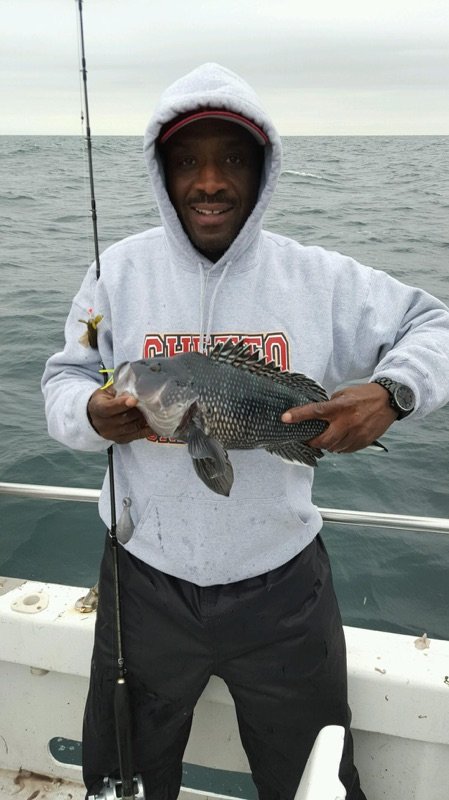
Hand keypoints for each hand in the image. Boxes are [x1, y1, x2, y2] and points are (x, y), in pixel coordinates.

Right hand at [87, 387, 153, 443]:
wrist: (95, 418)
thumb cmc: (104, 400)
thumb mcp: (106, 392)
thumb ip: (119, 390)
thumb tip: (136, 388)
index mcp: (97, 408)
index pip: (109, 408)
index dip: (122, 404)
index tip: (134, 400)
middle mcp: (103, 424)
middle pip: (124, 418)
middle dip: (138, 410)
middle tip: (150, 403)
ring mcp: (111, 434)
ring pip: (132, 427)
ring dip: (144, 419)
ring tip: (154, 411)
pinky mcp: (121, 440)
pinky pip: (137, 436)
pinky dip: (147, 430)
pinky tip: (155, 424)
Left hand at [281, 383, 397, 452]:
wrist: (389, 401)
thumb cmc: (364, 395)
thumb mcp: (344, 394)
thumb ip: (330, 405)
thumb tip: (316, 415)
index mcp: (341, 406)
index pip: (315, 412)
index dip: (298, 415)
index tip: (285, 418)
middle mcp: (348, 422)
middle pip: (322, 440)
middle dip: (313, 441)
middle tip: (309, 437)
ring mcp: (356, 434)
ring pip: (334, 448)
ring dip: (327, 444)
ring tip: (330, 435)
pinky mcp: (364, 442)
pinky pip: (345, 450)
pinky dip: (340, 446)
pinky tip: (342, 438)